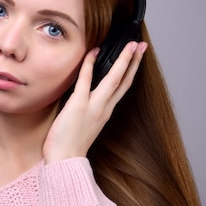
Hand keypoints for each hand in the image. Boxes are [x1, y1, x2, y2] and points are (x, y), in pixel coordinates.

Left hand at [42, 41, 147, 162]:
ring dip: (123, 60)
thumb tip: (84, 96)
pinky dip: (89, 64)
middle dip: (135, 61)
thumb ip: (89, 110)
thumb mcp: (85, 125)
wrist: (64, 160)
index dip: (131, 71)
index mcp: (105, 113)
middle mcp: (104, 109)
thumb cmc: (69, 145)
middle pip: (124, 81)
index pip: (122, 88)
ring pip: (113, 79)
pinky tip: (94, 51)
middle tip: (141, 45)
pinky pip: (85, 80)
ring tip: (130, 45)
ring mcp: (93, 107)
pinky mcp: (78, 105)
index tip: (137, 58)